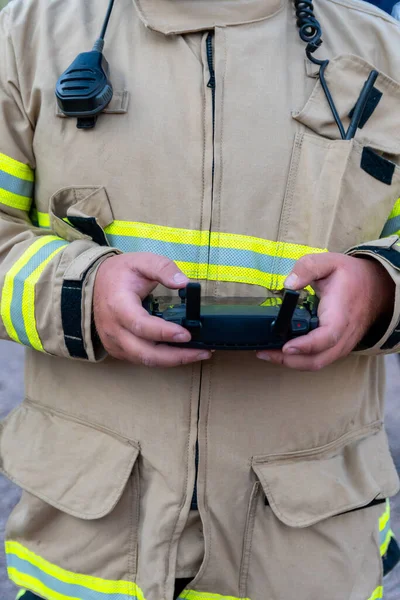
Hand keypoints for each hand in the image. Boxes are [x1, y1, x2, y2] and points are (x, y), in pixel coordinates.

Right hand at [93, 252, 211, 366]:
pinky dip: (163, 359)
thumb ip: (163, 268)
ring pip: (144, 360)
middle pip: (144, 352)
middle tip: (202, 351)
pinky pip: (141, 360)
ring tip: (198, 353)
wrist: (96, 283)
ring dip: (173, 360)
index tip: (187, 334)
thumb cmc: (120, 273)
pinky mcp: (118, 349)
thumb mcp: (142, 261)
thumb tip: (184, 283)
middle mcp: (113, 329)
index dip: (164, 332)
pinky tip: (181, 353)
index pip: (141, 325)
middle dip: (175, 356)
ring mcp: (114, 342)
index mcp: (118, 306)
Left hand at [257, 253, 393, 370]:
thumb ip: (307, 268)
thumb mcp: (330, 262)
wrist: (376, 287)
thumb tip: (288, 284)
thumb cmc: (351, 276)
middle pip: (318, 359)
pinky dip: (299, 360)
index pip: (327, 336)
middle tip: (264, 352)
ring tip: (266, 353)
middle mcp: (344, 335)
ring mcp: (342, 344)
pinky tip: (281, 352)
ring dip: (291, 363)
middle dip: (289, 361)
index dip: (306, 345)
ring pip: (317, 364)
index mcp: (341, 314)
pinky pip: (319, 360)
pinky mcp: (337, 348)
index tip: (286, 346)